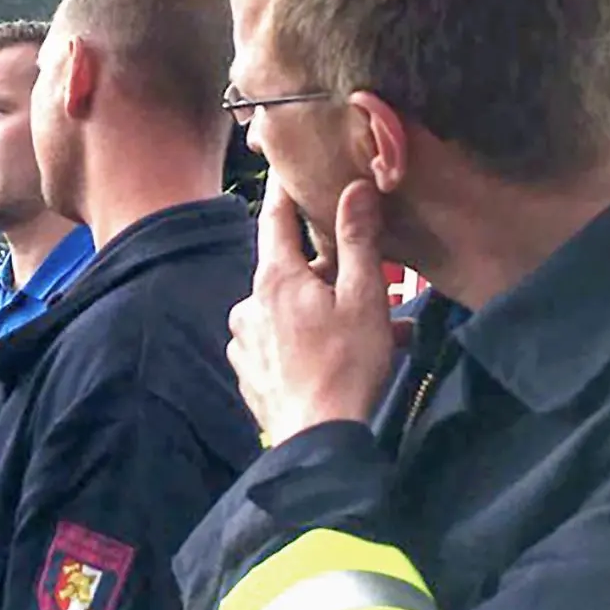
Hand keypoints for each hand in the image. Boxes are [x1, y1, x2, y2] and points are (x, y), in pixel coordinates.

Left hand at [227, 175, 395, 445]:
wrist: (317, 440)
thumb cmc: (347, 367)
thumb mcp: (364, 297)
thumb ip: (358, 240)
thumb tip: (356, 189)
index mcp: (274, 279)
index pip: (275, 219)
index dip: (283, 192)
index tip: (285, 169)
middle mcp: (248, 304)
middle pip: (286, 271)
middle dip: (322, 273)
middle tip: (362, 284)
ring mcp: (244, 340)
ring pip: (285, 311)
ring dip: (320, 314)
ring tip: (365, 333)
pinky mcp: (248, 372)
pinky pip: (278, 344)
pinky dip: (305, 344)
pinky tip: (336, 360)